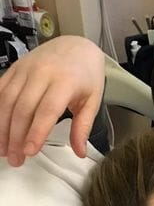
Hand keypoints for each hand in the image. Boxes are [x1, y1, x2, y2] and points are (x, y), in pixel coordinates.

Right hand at [0, 36, 105, 164]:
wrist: (76, 45)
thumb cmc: (86, 76)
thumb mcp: (92, 101)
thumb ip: (83, 127)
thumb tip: (79, 153)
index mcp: (64, 82)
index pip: (46, 110)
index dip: (35, 132)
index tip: (29, 152)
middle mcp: (41, 73)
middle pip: (22, 108)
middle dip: (15, 137)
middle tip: (15, 160)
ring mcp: (25, 69)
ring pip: (6, 100)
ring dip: (1, 127)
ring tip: (3, 150)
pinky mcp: (14, 68)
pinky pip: (0, 89)